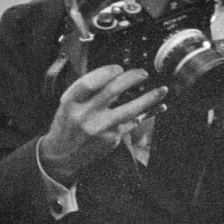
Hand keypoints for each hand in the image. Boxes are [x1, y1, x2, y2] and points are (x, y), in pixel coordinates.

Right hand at [37, 65, 159, 185]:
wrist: (62, 155)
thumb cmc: (67, 125)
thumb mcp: (67, 104)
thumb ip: (86, 90)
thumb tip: (115, 74)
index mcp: (70, 102)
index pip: (89, 82)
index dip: (106, 72)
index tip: (119, 68)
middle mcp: (84, 115)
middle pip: (112, 91)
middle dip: (131, 78)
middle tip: (142, 73)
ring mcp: (100, 129)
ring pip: (129, 110)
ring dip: (148, 98)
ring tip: (161, 90)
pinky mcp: (111, 139)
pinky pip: (133, 123)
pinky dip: (148, 113)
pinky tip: (159, 107)